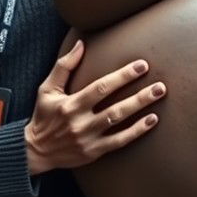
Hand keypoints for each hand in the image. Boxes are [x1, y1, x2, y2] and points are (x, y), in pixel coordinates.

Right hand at [24, 39, 165, 174]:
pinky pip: (119, 141)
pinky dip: (137, 131)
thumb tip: (80, 44)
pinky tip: (152, 121)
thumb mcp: (47, 89)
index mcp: (70, 104)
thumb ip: (64, 66)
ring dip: (141, 110)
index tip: (141, 65)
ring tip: (158, 97)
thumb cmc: (44, 115)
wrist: (36, 151)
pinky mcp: (94, 152)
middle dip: (139, 95)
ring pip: (119, 123)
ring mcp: (88, 139)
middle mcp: (80, 122)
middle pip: (115, 107)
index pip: (101, 87)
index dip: (122, 76)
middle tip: (160, 85)